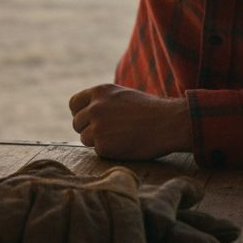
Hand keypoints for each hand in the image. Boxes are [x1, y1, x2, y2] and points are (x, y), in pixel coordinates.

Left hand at [69, 84, 191, 159]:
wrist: (168, 123)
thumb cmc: (150, 110)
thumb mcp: (123, 95)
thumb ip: (103, 101)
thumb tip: (88, 112)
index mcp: (99, 92)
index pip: (74, 103)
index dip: (80, 113)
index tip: (88, 120)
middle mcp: (95, 107)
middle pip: (77, 123)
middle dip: (88, 129)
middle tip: (108, 132)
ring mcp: (97, 126)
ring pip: (85, 138)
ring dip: (98, 141)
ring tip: (119, 137)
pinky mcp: (103, 145)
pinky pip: (98, 150)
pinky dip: (109, 151)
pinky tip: (125, 144)